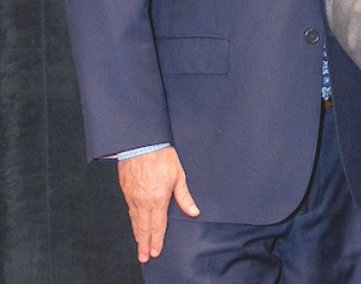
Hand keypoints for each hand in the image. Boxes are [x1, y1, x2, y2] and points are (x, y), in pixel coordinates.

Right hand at [117, 146, 198, 262]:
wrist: (141, 144)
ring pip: (135, 221)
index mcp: (158, 199)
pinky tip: (135, 225)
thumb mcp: (179, 175)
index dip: (157, 240)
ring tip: (139, 246)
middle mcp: (143, 201)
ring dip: (137, 235)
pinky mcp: (126, 191)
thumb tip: (194, 212)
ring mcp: (132, 197)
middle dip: (144, 244)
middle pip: (143, 228)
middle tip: (144, 257)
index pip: (157, 225)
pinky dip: (132, 222)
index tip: (155, 251)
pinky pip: (129, 211)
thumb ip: (185, 196)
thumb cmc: (162, 156)